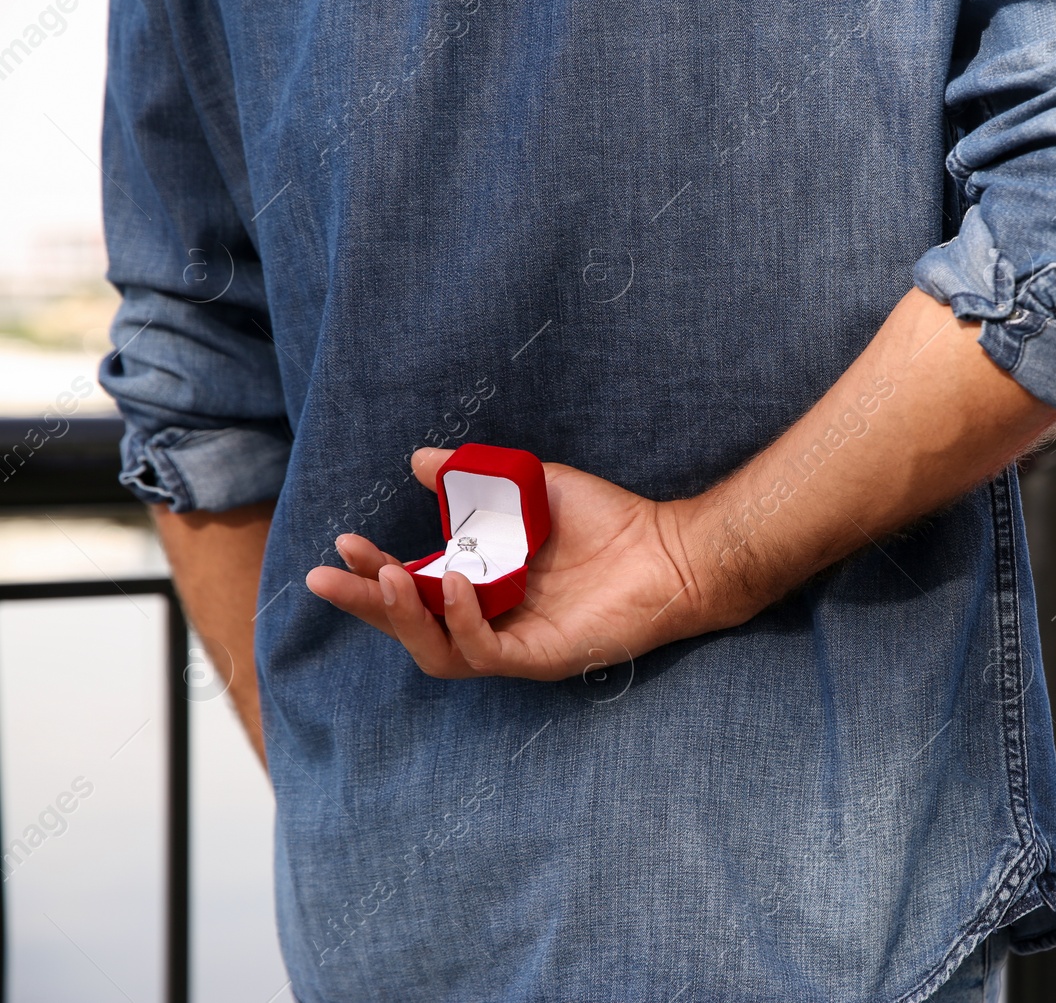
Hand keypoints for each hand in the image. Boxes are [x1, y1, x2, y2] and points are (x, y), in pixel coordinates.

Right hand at [305, 448, 726, 679]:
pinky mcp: (541, 658)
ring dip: (404, 616)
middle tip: (324, 578)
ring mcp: (515, 643)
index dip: (372, 571)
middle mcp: (491, 619)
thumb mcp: (527, 487)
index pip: (412, 587)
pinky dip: (461, 620)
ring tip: (385, 576)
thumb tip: (418, 458)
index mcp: (484, 585)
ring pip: (437, 651)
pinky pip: (485, 650)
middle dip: (365, 604)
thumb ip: (472, 478)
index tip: (342, 543)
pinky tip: (453, 582)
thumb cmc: (609, 522)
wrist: (669, 548)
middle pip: (411, 626)